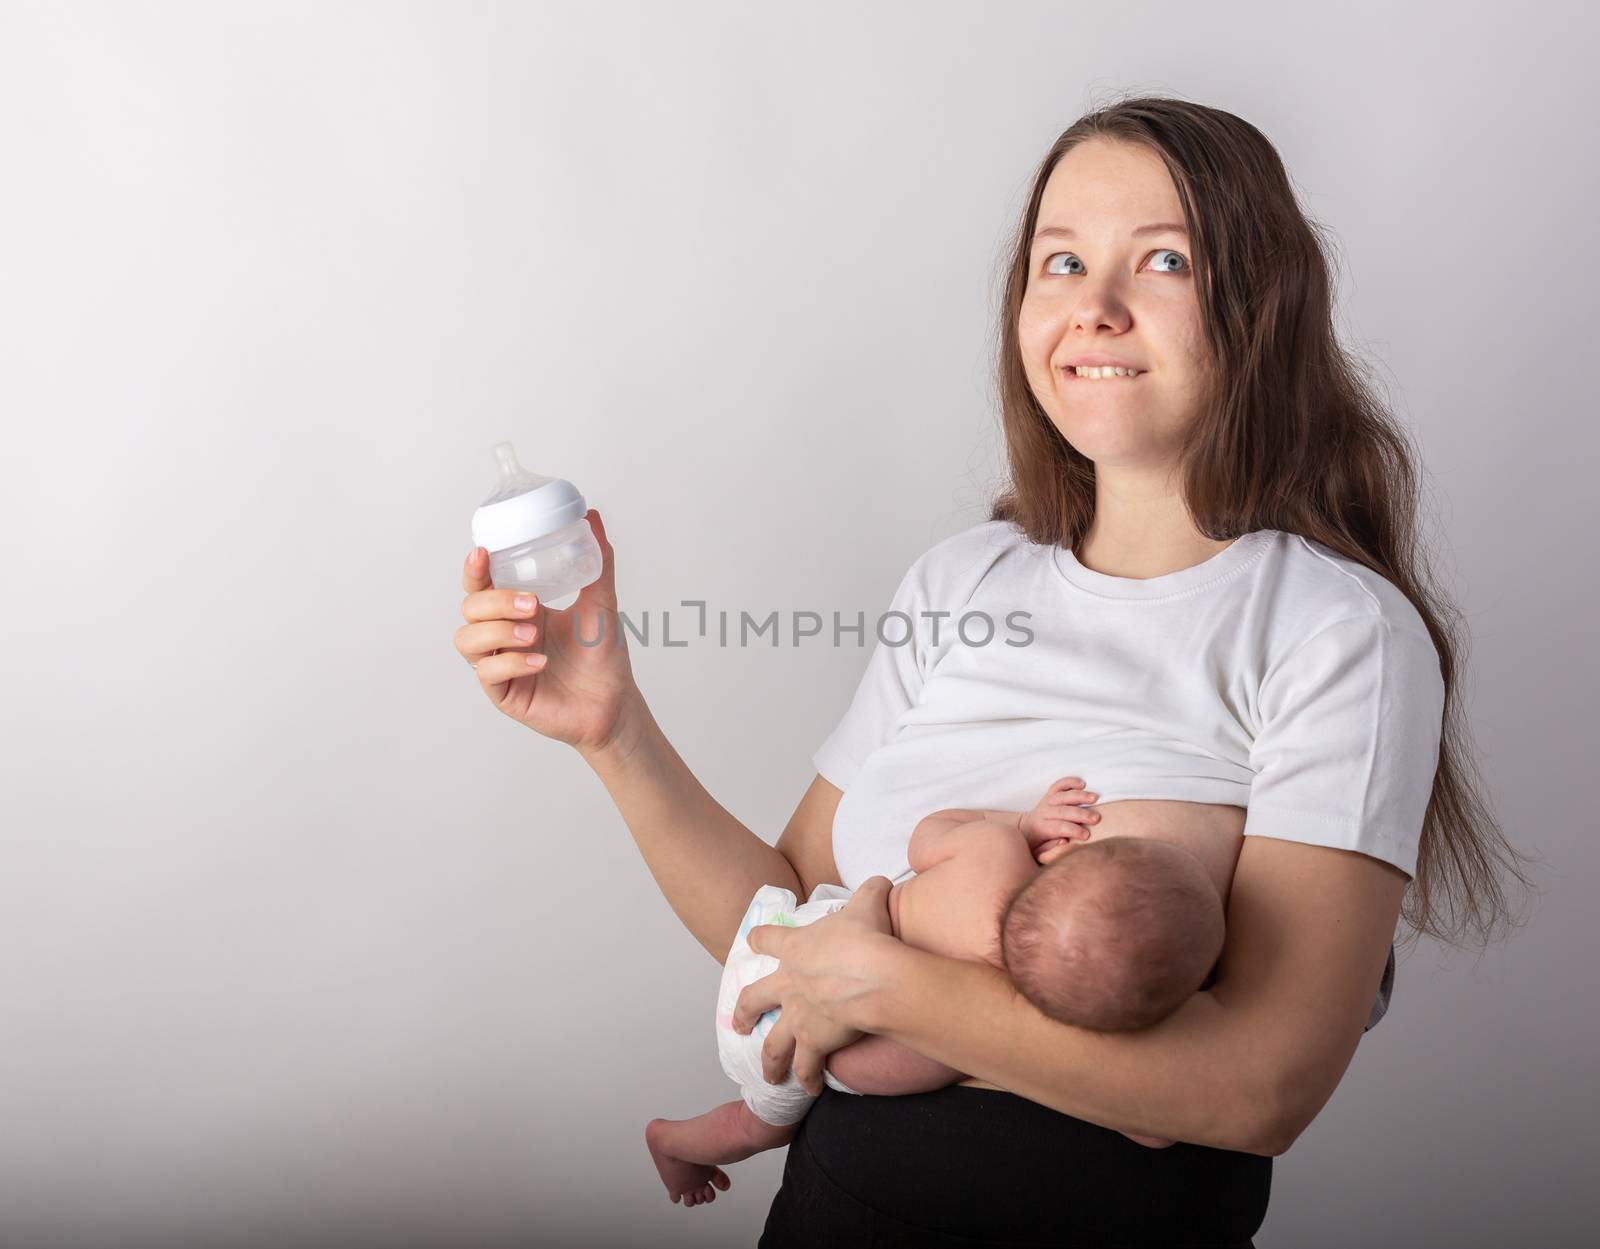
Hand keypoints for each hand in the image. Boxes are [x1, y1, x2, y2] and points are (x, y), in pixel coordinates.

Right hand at [454, 509, 640, 754]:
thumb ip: (598, 563)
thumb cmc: (603, 656)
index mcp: (519, 608)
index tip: (483, 553)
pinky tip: (539, 662)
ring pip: (468, 640)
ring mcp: (499, 664)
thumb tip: (595, 516)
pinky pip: (487, 674)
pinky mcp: (502, 693)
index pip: (482, 583)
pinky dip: (511, 663)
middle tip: (532, 605)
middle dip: (495, 602)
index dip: (475, 568)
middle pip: (470, 608)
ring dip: (497, 632)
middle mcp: (503, 633)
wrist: (614, 702)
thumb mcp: (601, 603)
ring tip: (533, 635)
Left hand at [730, 877, 898, 1096]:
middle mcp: (788, 984)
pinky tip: (810, 1088)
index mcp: (795, 948)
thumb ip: (870, 892)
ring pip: (773, 1044)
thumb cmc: (867, 938)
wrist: (873, 976)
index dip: (759, 939)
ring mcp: (798, 1016)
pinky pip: (807, 1066)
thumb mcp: (868, 904)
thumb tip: (881, 881)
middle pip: (753, 999)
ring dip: (769, 1061)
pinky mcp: (814, 1042)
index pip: (767, 939)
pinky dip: (808, 1078)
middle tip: (739, 1025)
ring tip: (768, 1076)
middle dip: (744, 1013)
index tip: (751, 941)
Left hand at [1019, 776, 1099, 864]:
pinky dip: (1070, 782)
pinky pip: (1059, 785)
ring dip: (1080, 796)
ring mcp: (1047, 801)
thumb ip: (1051, 849)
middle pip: (1063, 810)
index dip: (1073, 830)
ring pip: (1063, 795)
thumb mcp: (1040, 852)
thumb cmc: (1036, 844)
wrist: (1025, 829)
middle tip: (1096, 818)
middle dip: (1081, 814)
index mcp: (1040, 827)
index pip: (1058, 827)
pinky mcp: (1050, 794)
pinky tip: (1082, 784)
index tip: (1087, 835)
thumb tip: (1064, 841)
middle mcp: (1043, 812)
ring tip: (1095, 798)